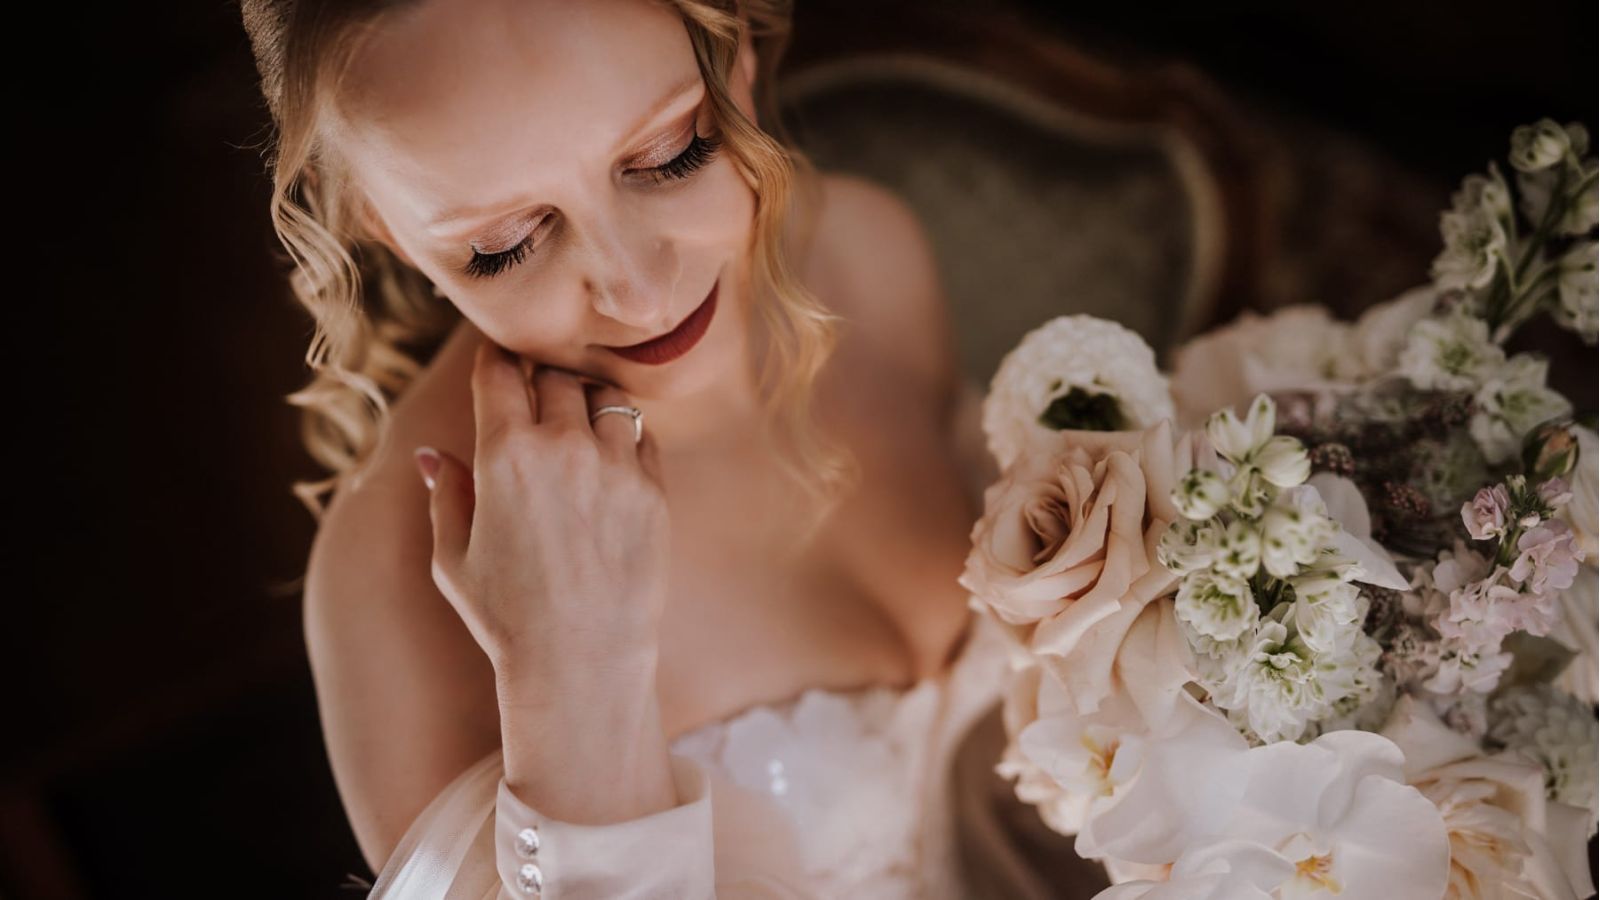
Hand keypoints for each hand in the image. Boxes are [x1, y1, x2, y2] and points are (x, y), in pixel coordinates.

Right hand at [413, 338, 671, 679]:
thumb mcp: (453, 559)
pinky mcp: (654, 489)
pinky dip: (624, 434)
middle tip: (536, 390)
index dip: (496, 358)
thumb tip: (430, 454)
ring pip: (606, 396)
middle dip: (542, 377)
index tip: (497, 357)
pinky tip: (609, 455)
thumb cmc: (507, 616)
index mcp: (504, 455)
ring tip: (576, 418)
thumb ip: (446, 495)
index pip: (499, 373)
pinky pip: (642, 434)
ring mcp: (616, 466)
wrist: (582, 660)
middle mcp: (564, 447)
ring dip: (587, 399)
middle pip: (555, 375)